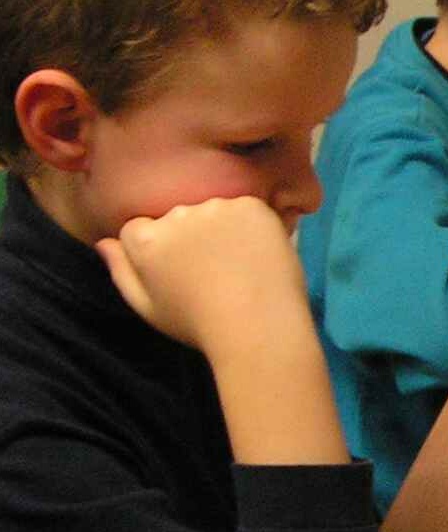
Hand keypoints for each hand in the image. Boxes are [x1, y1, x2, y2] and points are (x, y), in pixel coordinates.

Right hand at [99, 197, 346, 463]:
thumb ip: (122, 271)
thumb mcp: (148, 307)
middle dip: (188, 237)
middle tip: (211, 272)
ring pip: (212, 212)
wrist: (257, 325)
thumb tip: (105, 243)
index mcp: (146, 239)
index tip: (177, 273)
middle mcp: (177, 215)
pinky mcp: (251, 206)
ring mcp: (216, 207)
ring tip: (236, 267)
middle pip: (176, 218)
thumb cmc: (198, 324)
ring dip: (219, 229)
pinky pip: (245, 210)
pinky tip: (255, 255)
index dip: (158, 252)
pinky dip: (249, 226)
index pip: (139, 229)